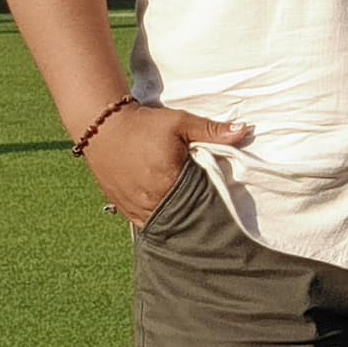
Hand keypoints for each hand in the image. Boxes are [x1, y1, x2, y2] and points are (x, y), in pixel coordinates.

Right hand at [81, 101, 252, 226]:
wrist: (102, 125)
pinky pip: (145, 224)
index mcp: (169, 181)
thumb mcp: (180, 122)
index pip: (202, 202)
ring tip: (191, 216)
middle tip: (211, 213)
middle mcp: (151, 200)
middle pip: (184, 216)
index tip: (226, 203)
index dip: (215, 203)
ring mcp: (134, 207)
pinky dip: (158, 220)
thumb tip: (245, 131)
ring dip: (177, 220)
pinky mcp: (122, 208)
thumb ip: (212, 131)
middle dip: (197, 215)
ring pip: (164, 223)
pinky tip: (170, 217)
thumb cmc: (144, 124)